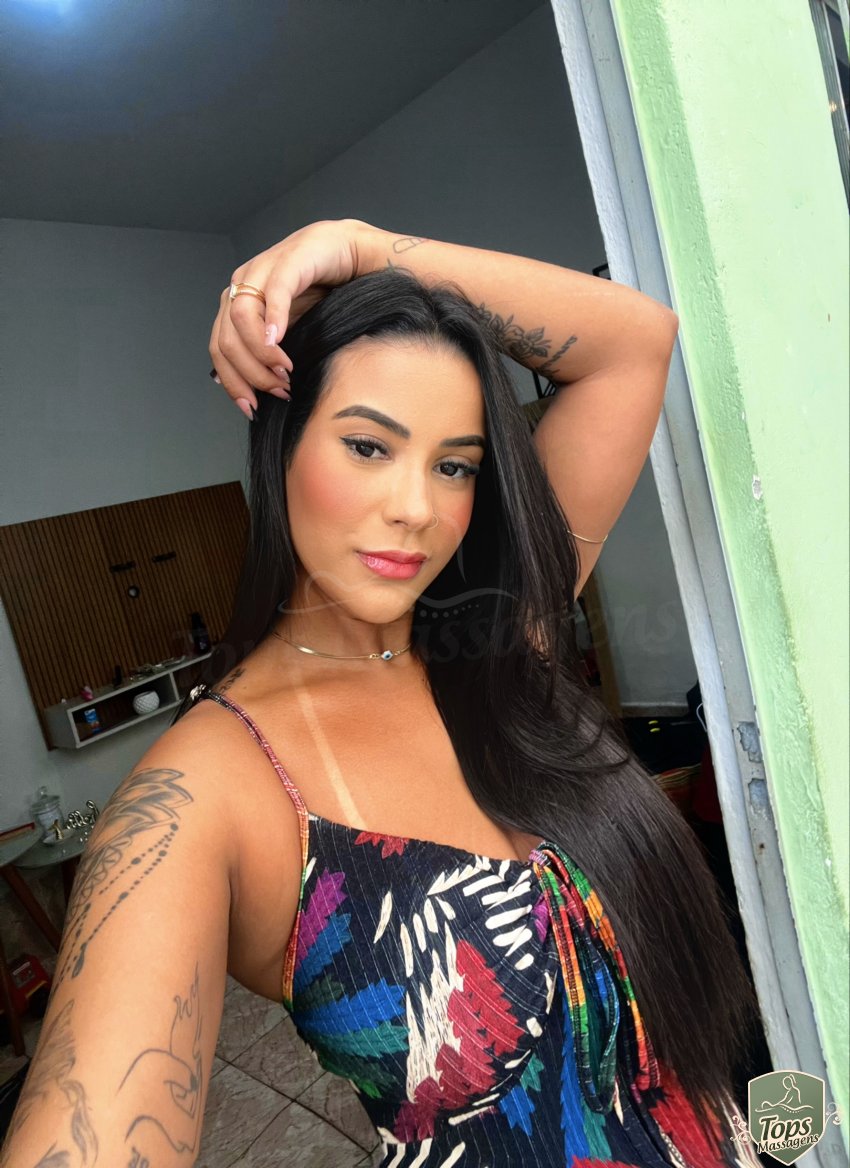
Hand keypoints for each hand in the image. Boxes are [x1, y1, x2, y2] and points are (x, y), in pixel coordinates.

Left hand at [209, 218, 371, 415]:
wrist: (348, 252)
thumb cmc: (322, 293)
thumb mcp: (291, 331)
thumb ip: (268, 354)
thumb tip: (254, 390)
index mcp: (237, 304)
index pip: (219, 351)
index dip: (232, 384)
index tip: (252, 408)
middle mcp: (242, 285)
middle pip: (225, 340)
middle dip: (250, 375)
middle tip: (278, 390)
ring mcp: (261, 270)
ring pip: (240, 319)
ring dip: (261, 354)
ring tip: (285, 371)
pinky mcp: (288, 260)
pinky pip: (273, 292)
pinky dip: (273, 320)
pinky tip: (279, 343)